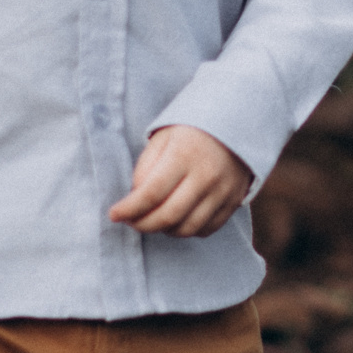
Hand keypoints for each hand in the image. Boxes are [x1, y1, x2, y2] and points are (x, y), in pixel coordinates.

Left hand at [109, 125, 253, 236]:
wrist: (238, 122)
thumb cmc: (192, 130)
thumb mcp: (163, 137)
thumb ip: (145, 167)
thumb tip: (135, 199)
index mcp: (184, 155)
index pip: (150, 193)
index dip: (129, 209)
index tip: (114, 214)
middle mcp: (206, 176)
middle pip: (168, 216)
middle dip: (142, 225)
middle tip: (131, 222)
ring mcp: (223, 191)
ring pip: (187, 228)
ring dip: (164, 230)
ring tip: (154, 219)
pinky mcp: (234, 201)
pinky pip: (206, 229)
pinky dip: (187, 230)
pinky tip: (177, 219)